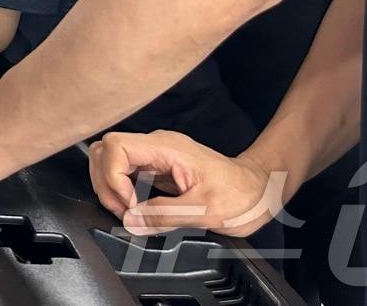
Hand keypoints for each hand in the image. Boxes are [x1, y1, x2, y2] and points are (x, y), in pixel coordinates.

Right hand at [88, 130, 282, 237]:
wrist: (260, 190)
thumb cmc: (242, 194)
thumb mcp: (204, 210)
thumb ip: (164, 214)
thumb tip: (130, 220)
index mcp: (166, 147)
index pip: (116, 147)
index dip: (113, 178)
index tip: (129, 205)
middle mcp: (157, 146)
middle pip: (106, 151)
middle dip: (107, 184)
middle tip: (125, 212)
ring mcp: (155, 156)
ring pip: (111, 161)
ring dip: (111, 188)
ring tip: (128, 212)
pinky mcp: (156, 168)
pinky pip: (125, 173)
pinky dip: (121, 192)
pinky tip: (135, 208)